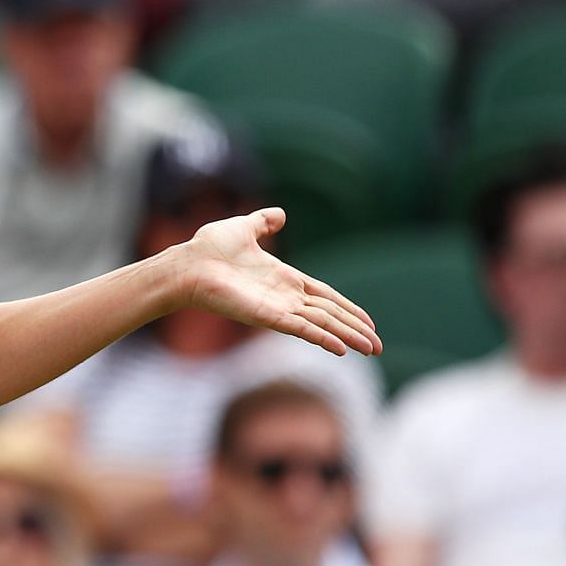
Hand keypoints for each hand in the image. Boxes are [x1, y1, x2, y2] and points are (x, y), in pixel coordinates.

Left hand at [177, 209, 380, 356]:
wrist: (187, 263)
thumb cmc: (208, 249)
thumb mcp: (244, 228)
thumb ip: (264, 222)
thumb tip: (279, 214)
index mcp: (284, 279)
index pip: (325, 296)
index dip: (347, 308)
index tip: (368, 322)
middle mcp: (284, 297)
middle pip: (329, 314)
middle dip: (354, 329)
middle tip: (377, 347)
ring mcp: (276, 308)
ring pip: (321, 324)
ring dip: (347, 336)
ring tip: (371, 351)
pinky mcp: (266, 316)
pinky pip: (301, 328)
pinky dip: (322, 337)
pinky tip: (342, 348)